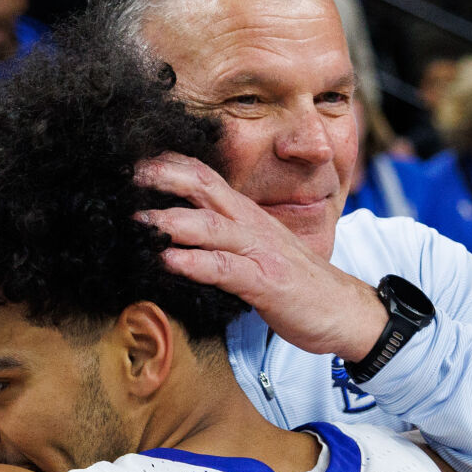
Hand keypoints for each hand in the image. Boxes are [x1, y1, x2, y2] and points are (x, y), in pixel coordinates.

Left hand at [133, 154, 389, 364]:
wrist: (346, 310)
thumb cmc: (295, 282)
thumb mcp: (256, 250)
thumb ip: (223, 238)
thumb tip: (178, 233)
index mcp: (246, 215)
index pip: (203, 176)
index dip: (168, 164)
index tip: (132, 161)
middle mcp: (251, 224)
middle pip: (202, 187)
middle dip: (162, 177)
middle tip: (124, 175)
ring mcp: (260, 251)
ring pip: (210, 226)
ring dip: (170, 221)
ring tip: (137, 220)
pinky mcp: (266, 282)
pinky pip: (225, 269)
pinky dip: (195, 263)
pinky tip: (168, 262)